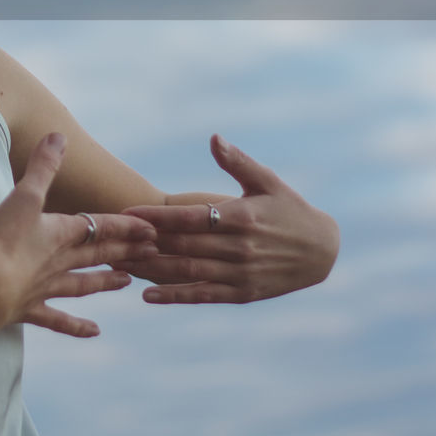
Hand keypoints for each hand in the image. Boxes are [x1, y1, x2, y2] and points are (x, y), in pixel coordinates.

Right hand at [0, 133, 157, 335]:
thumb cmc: (5, 240)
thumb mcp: (23, 196)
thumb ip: (42, 167)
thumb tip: (58, 136)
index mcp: (63, 234)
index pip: (103, 226)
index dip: (127, 225)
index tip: (154, 228)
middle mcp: (61, 261)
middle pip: (99, 253)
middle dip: (126, 250)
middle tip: (153, 251)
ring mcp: (47, 288)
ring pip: (84, 284)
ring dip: (105, 282)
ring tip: (128, 282)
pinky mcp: (30, 310)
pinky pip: (58, 319)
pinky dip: (76, 326)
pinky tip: (95, 332)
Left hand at [115, 134, 338, 303]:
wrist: (323, 251)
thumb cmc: (291, 209)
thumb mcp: (268, 181)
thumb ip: (238, 162)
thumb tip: (214, 138)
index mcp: (241, 217)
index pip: (190, 217)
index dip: (156, 216)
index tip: (127, 211)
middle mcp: (238, 248)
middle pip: (182, 245)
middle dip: (145, 243)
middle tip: (112, 238)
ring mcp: (240, 274)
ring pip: (188, 272)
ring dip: (152, 269)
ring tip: (121, 263)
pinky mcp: (242, 294)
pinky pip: (203, 296)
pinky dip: (175, 297)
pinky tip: (148, 296)